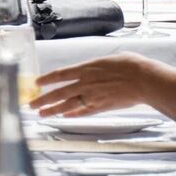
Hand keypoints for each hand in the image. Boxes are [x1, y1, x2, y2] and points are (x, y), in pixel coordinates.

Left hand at [31, 53, 152, 116]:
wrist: (144, 80)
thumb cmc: (131, 65)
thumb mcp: (109, 59)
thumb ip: (96, 66)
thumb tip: (92, 68)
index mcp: (86, 68)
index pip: (60, 75)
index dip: (46, 79)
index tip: (36, 83)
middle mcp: (85, 83)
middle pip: (59, 93)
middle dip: (43, 99)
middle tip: (30, 104)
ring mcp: (92, 97)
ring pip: (67, 105)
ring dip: (52, 110)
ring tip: (41, 114)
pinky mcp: (101, 107)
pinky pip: (83, 112)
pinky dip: (72, 115)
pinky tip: (64, 117)